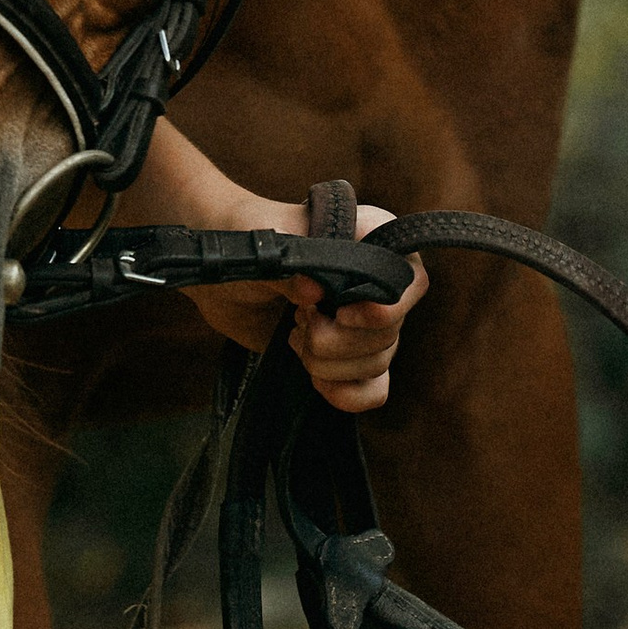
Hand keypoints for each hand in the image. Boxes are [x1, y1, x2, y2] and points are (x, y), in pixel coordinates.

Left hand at [179, 194, 427, 413]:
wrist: (216, 267)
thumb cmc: (246, 234)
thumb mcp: (265, 243)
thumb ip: (293, 266)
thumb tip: (312, 290)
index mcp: (370, 239)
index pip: (411, 279)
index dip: (386, 307)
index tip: (343, 313)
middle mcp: (376, 282)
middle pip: (391, 333)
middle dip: (338, 340)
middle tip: (297, 319)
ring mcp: (362, 322)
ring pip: (378, 362)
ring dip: (329, 364)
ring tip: (293, 337)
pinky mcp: (344, 354)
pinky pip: (373, 388)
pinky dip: (348, 394)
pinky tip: (318, 385)